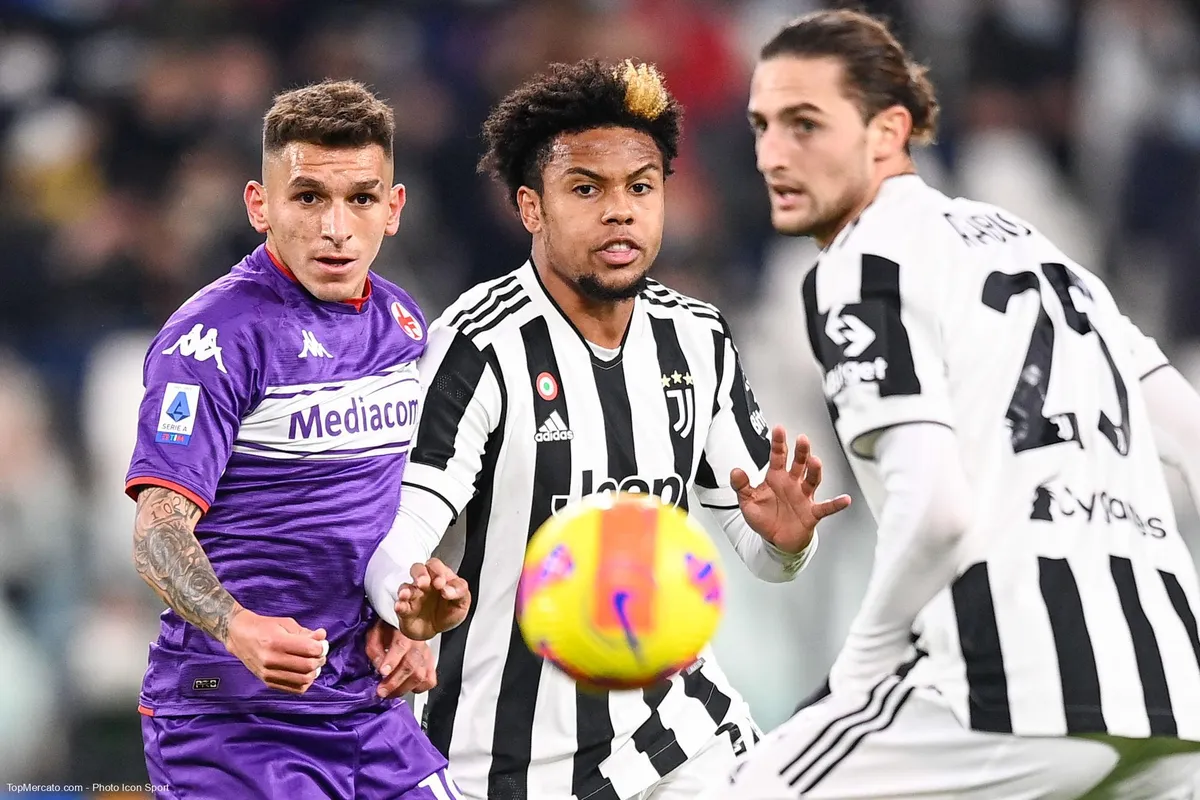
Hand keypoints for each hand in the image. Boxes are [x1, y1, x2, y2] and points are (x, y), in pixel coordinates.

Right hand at [224, 607, 327, 694]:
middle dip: (320, 659)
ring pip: (304, 680)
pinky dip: (305, 682)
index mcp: (276, 642)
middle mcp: (271, 660)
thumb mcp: (286, 623)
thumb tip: (323, 637)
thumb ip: (305, 632)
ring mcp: (269, 674)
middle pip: (308, 666)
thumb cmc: (265, 627)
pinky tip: (304, 672)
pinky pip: (295, 689)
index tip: (322, 644)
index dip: (321, 647)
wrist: (240, 636)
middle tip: (319, 653)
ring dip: (314, 672)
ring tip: (313, 663)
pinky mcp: (268, 682)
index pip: (310, 650)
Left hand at [366, 620, 437, 697]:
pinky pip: (429, 681)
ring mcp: (426, 655)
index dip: (392, 660)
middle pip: (410, 665)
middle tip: (381, 691)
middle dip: (394, 682)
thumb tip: (378, 665)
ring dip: (403, 688)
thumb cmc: (390, 630)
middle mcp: (418, 644)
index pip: (400, 646)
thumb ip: (374, 648)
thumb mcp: (376, 633)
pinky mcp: (430, 664)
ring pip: (420, 676)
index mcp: (404, 632)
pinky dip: (418, 688)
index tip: (383, 672)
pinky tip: (407, 687)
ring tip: (390, 693)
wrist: (406, 627)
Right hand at [394, 558, 470, 640]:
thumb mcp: (462, 602)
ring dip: (406, 589)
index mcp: (439, 577)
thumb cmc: (448, 612)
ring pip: (405, 586)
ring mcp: (413, 596)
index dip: (437, 571)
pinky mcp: (405, 610)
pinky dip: (400, 605)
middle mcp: (424, 584)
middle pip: (417, 569)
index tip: (441, 583)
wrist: (436, 631)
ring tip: (407, 594)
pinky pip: (400, 605)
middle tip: (423, 582)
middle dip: (419, 574)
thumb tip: (450, 590)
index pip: (435, 566)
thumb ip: (460, 591)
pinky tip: (401, 606)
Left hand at [730, 426, 851, 553]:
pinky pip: (826, 507)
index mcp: (776, 477)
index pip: (778, 456)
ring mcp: (804, 497)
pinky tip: (844, 499)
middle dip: (801, 451)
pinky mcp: (812, 513)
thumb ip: (741, 486)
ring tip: (815, 461)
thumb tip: (735, 471)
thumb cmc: (765, 518)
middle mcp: (792, 483)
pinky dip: (835, 504)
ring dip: (814, 471)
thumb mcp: (747, 502)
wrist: (776, 540)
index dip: (778, 442)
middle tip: (802, 439)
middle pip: (799, 463)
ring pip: (812, 480)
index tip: (779, 429)